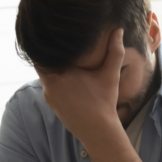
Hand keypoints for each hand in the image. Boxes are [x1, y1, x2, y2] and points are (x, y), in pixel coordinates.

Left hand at [38, 28, 124, 145]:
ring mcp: (49, 96)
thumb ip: (114, 51)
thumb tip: (118, 30)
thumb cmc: (104, 103)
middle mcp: (49, 86)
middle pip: (42, 63)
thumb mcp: (110, 75)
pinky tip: (66, 76)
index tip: (53, 35)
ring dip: (53, 68)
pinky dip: (55, 79)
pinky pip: (49, 86)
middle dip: (50, 55)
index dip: (46, 43)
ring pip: (45, 76)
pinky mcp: (52, 104)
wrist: (99, 132)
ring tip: (63, 58)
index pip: (43, 53)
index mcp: (59, 75)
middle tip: (59, 44)